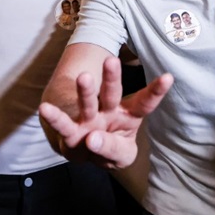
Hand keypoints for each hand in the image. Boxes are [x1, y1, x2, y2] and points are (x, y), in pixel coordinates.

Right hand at [38, 56, 172, 169]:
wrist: (84, 151)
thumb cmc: (110, 146)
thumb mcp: (121, 154)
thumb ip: (113, 149)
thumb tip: (91, 140)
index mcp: (128, 114)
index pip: (145, 102)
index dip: (156, 91)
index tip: (168, 77)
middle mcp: (108, 112)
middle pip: (112, 93)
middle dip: (112, 78)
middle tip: (111, 60)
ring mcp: (88, 119)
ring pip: (88, 102)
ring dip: (86, 91)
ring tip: (84, 77)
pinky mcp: (71, 131)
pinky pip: (63, 124)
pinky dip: (55, 117)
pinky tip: (45, 108)